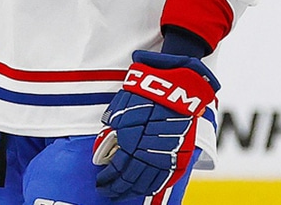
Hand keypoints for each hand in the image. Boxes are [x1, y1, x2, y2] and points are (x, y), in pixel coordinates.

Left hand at [93, 51, 218, 200]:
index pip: (115, 172)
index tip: (100, 183)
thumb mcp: (122, 107)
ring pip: (147, 183)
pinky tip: (145, 189)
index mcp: (131, 142)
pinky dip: (153, 186)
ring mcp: (165, 156)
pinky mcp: (180, 154)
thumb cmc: (149, 92)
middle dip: (116, 189)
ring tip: (123, 194)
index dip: (106, 180)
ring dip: (133, 191)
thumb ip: (114, 128)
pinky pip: (165, 178)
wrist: (179, 86)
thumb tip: (107, 144)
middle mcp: (148, 153)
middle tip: (108, 193)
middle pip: (129, 181)